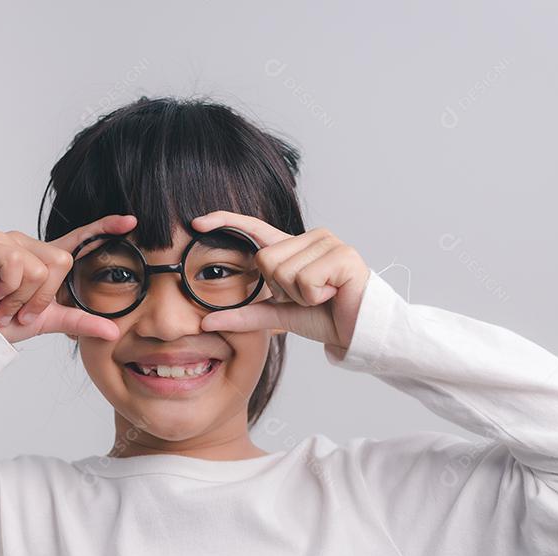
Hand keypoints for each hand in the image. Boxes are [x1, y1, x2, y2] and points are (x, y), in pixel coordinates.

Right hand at [0, 214, 137, 342]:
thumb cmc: (2, 323)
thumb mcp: (49, 321)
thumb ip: (80, 321)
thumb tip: (114, 331)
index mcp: (42, 258)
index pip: (78, 238)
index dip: (105, 227)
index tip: (132, 220)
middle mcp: (25, 243)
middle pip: (60, 262)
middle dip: (43, 296)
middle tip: (21, 309)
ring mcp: (3, 240)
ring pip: (39, 266)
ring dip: (24, 297)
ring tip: (5, 303)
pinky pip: (16, 264)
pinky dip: (8, 288)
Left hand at [192, 211, 371, 355]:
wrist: (360, 332)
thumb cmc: (325, 317)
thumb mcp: (279, 316)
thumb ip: (245, 315)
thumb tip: (206, 323)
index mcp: (293, 248)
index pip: (254, 227)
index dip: (225, 222)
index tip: (197, 223)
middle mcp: (310, 238)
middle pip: (266, 259)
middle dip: (281, 289)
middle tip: (308, 296)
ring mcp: (328, 243)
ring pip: (284, 271)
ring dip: (300, 295)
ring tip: (322, 296)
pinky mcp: (343, 255)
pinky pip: (305, 279)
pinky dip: (315, 296)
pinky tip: (333, 295)